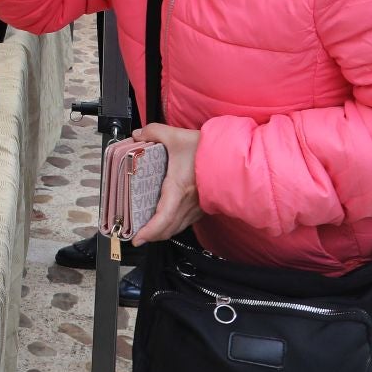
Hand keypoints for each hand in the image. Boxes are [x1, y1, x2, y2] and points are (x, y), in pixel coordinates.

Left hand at [128, 123, 203, 246]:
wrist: (234, 153)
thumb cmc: (209, 148)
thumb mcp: (177, 136)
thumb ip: (154, 132)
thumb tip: (138, 135)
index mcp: (178, 189)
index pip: (162, 219)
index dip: (148, 232)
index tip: (136, 238)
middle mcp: (189, 203)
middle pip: (168, 229)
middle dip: (151, 236)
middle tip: (137, 236)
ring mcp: (197, 206)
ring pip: (177, 227)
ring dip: (162, 232)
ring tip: (148, 230)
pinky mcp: (203, 205)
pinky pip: (186, 221)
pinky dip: (173, 225)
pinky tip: (166, 219)